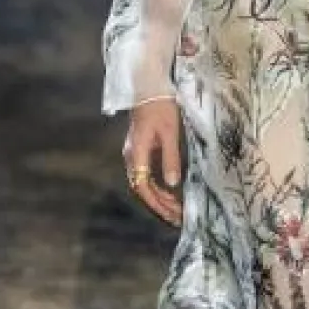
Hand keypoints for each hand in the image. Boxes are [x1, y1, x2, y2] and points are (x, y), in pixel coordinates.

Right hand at [123, 99, 183, 226]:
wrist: (149, 89)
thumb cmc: (160, 107)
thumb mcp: (170, 133)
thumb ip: (170, 158)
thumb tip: (173, 184)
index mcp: (136, 153)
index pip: (142, 186)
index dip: (156, 203)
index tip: (171, 213)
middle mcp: (131, 157)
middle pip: (141, 189)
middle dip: (159, 206)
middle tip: (177, 218)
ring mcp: (133, 155)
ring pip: (143, 184)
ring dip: (158, 199)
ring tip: (175, 210)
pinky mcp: (139, 152)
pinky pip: (145, 176)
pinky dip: (157, 188)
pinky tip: (169, 193)